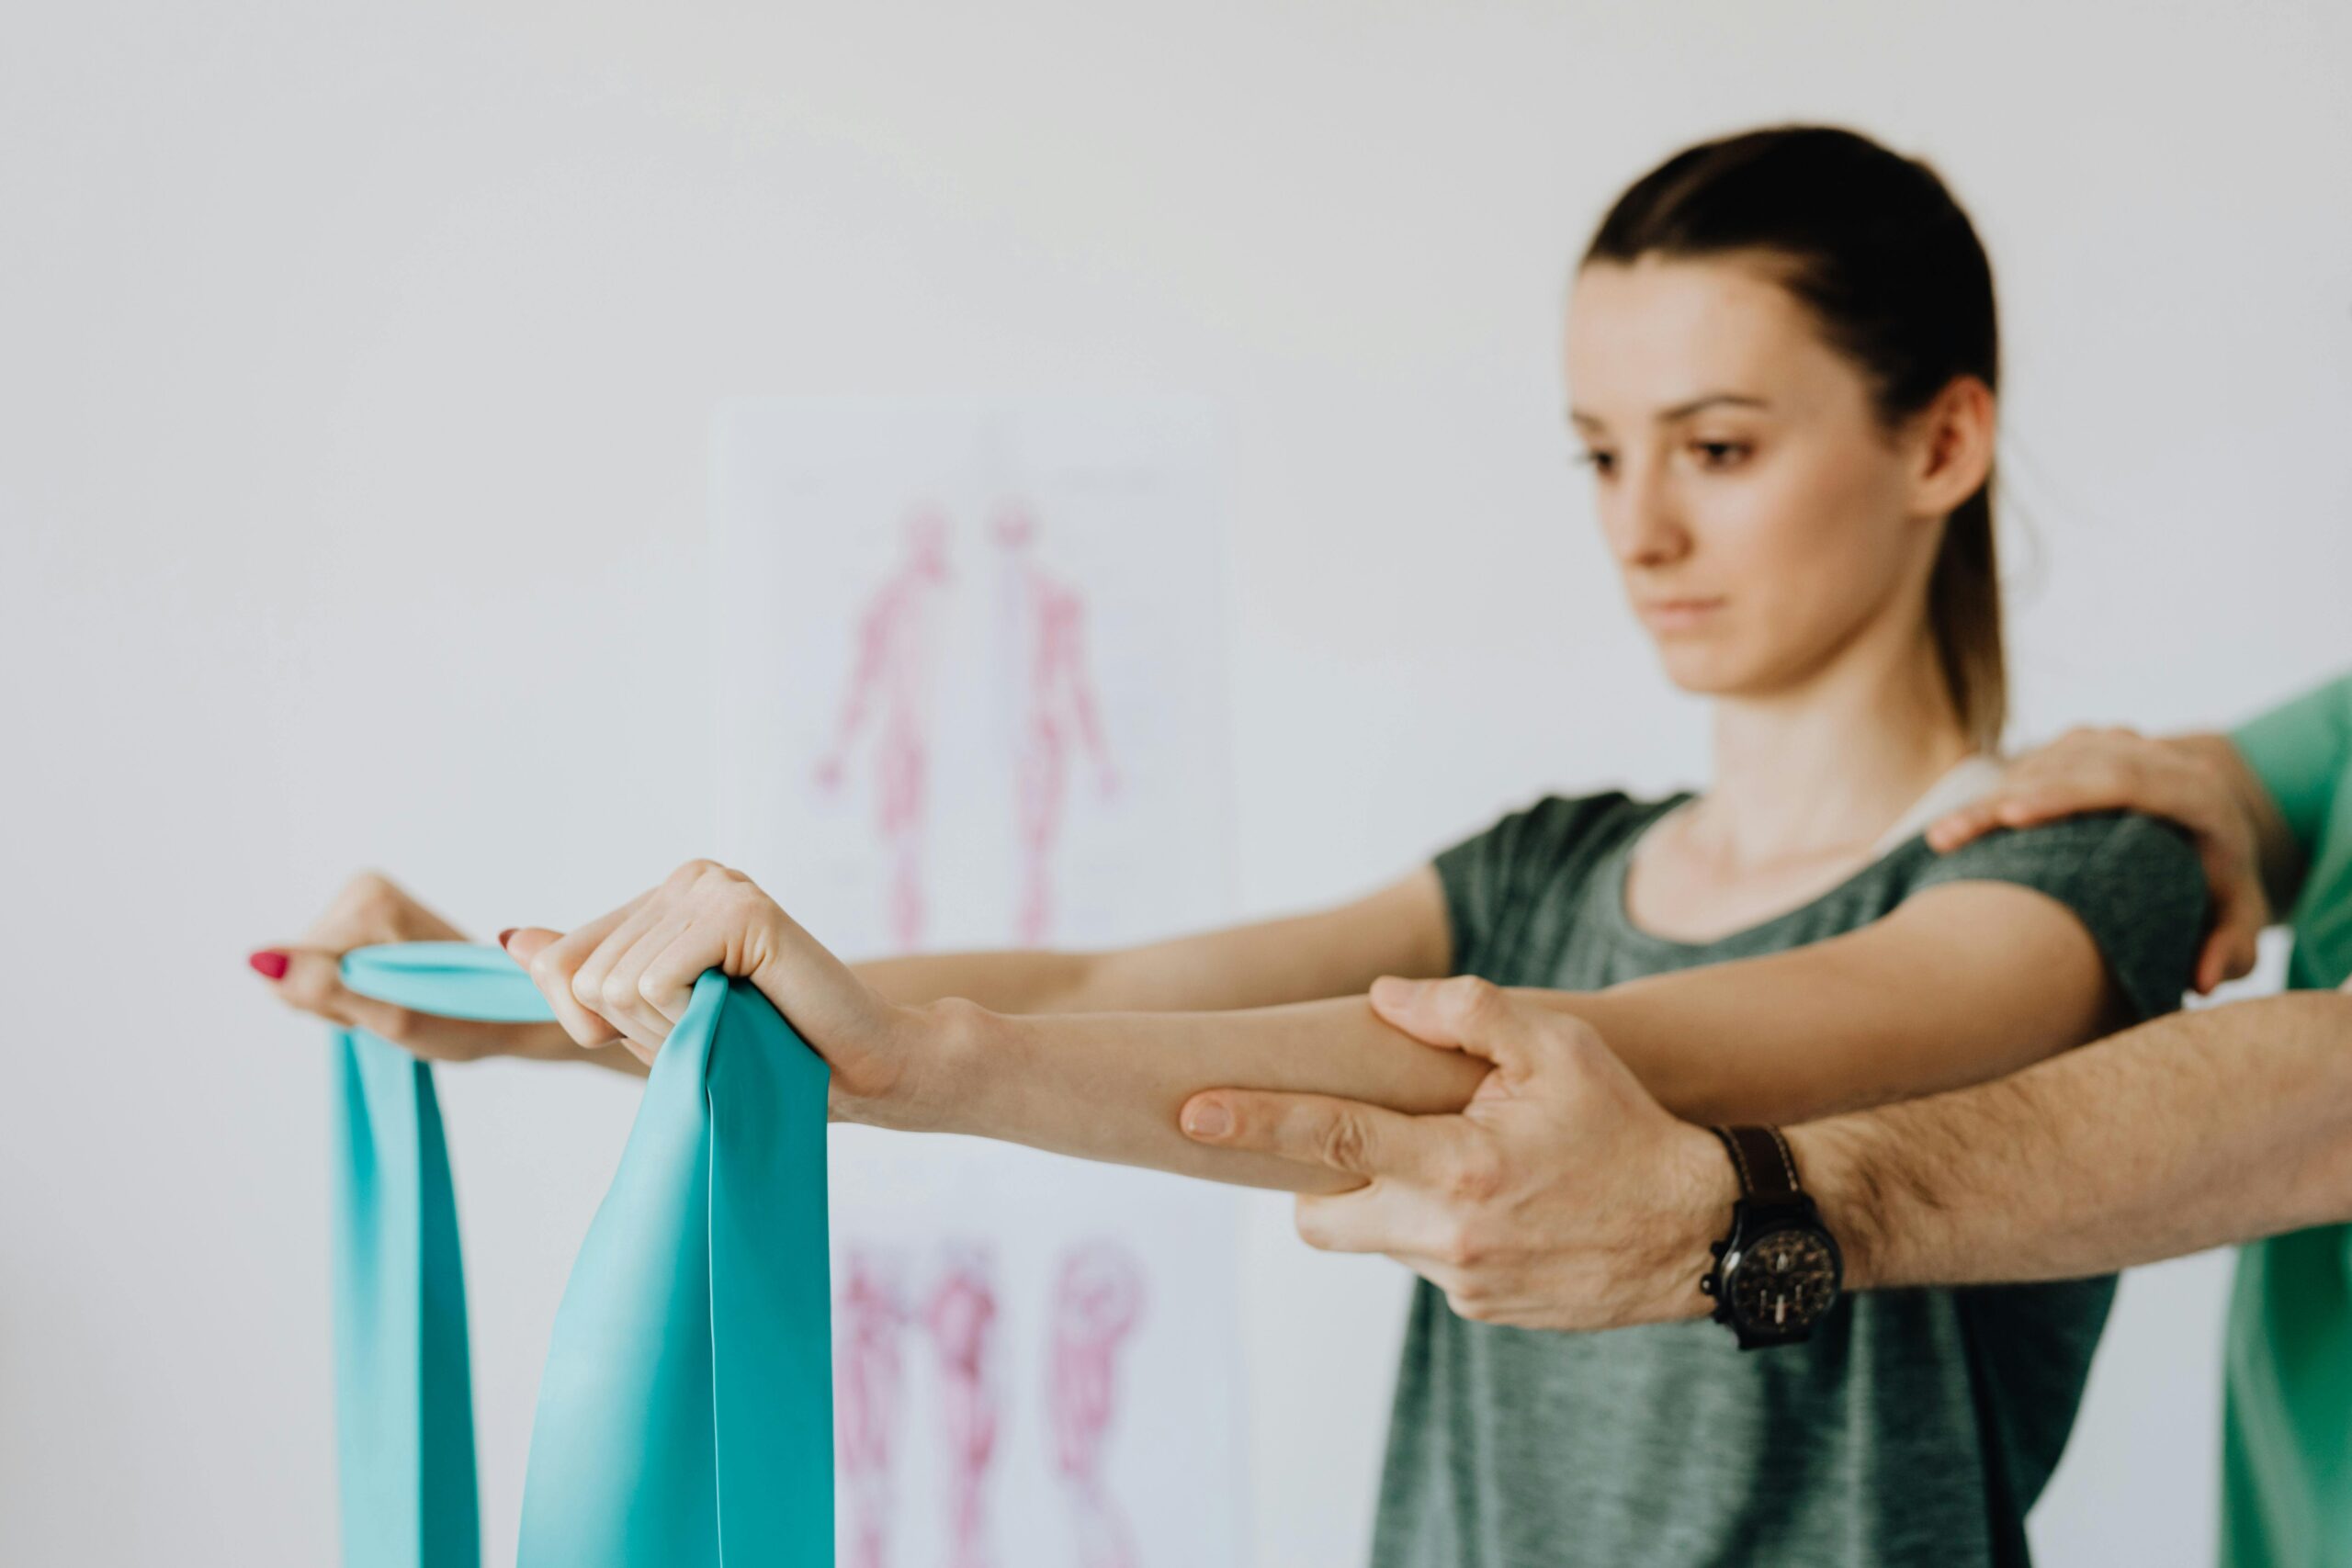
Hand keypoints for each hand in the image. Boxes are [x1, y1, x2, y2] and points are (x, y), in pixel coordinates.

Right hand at [249, 872, 590, 1062]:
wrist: (509, 1011)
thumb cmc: (462, 1019)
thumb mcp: (389, 1013)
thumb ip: (322, 987)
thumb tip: (257, 960)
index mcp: (368, 898)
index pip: (299, 971)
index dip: (336, 1006)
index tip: (387, 1006)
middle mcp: (363, 888)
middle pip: (302, 967)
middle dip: (341, 1001)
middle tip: (396, 1007)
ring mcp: (364, 901)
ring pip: (311, 972)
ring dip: (348, 1000)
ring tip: (400, 999)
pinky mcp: (363, 920)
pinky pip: (325, 970)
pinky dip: (352, 992)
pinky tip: (390, 991)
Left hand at [500, 858, 940, 1120]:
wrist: (861, 1069)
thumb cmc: (766, 1052)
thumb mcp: (655, 1023)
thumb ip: (585, 979)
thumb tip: (514, 939)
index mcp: (668, 895)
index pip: (567, 963)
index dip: (600, 1023)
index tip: (681, 1029)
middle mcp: (690, 877)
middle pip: (584, 977)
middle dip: (637, 1030)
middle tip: (716, 1029)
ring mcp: (717, 886)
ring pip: (612, 984)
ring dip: (668, 1028)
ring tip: (735, 1021)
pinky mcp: (742, 909)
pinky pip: (652, 981)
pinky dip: (685, 1017)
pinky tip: (744, 1007)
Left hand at [1177, 976, 1727, 1331]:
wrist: (1702, 1233)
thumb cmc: (1627, 1126)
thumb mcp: (1560, 1047)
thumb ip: (1465, 1013)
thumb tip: (1383, 999)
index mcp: (1460, 1165)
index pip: (1331, 1137)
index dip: (1254, 1122)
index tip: (1191, 1110)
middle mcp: (1449, 1234)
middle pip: (1324, 1214)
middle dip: (1318, 1181)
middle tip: (1364, 1140)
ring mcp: (1463, 1282)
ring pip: (1378, 1236)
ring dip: (1395, 1199)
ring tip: (1471, 1167)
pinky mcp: (1482, 1311)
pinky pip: (1427, 1261)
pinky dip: (1440, 1229)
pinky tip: (1503, 1206)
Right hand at [1926, 727, 2268, 993]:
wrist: (2216, 827)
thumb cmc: (2222, 887)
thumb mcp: (2241, 920)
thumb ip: (2233, 950)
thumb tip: (2201, 980)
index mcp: (2199, 794)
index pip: (2125, 780)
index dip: (2064, 794)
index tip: (2010, 816)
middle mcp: (2158, 758)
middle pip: (2069, 767)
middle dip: (2001, 800)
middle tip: (1948, 837)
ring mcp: (2119, 746)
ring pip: (2043, 761)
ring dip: (1987, 798)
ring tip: (1942, 840)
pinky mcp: (2086, 747)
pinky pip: (2034, 762)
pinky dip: (1995, 791)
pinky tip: (1962, 826)